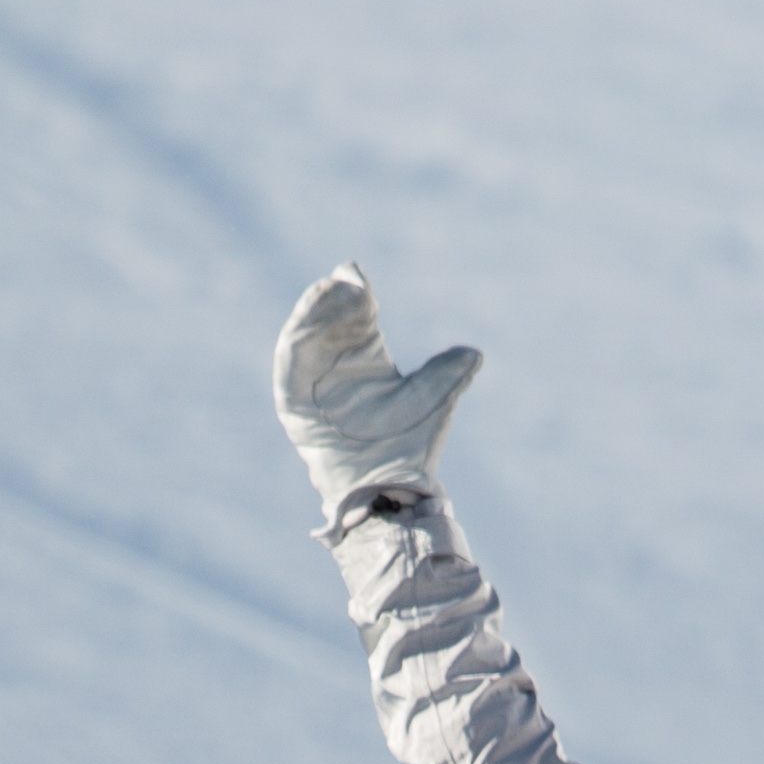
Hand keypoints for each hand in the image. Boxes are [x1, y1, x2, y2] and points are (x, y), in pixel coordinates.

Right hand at [272, 264, 482, 538]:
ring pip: (305, 339)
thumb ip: (447, 376)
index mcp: (367, 360)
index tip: (354, 273)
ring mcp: (313, 385)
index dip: (353, 295)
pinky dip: (295, 343)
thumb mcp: (432, 406)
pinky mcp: (295, 405)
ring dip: (311, 314)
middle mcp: (337, 367)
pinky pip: (289, 367)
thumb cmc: (408, 451)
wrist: (389, 491)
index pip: (356, 318)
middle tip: (342, 277)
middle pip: (327, 322)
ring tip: (326, 292)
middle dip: (330, 298)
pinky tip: (305, 324)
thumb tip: (474, 353)